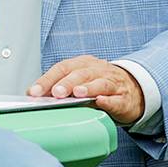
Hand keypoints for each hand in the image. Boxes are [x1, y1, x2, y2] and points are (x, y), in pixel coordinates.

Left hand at [29, 55, 144, 125]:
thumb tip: (34, 95)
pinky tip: (101, 102)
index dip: (47, 79)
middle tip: (56, 93)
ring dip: (88, 88)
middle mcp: (97, 70)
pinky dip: (108, 101)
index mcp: (82, 65)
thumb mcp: (79, 81)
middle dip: (66, 83)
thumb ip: (59, 86)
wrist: (133, 90)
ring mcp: (112, 83)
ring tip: (77, 94)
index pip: (62, 68)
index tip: (34, 92)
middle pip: (80, 74)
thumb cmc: (100, 85)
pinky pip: (116, 99)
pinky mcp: (123, 99)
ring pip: (100, 83)